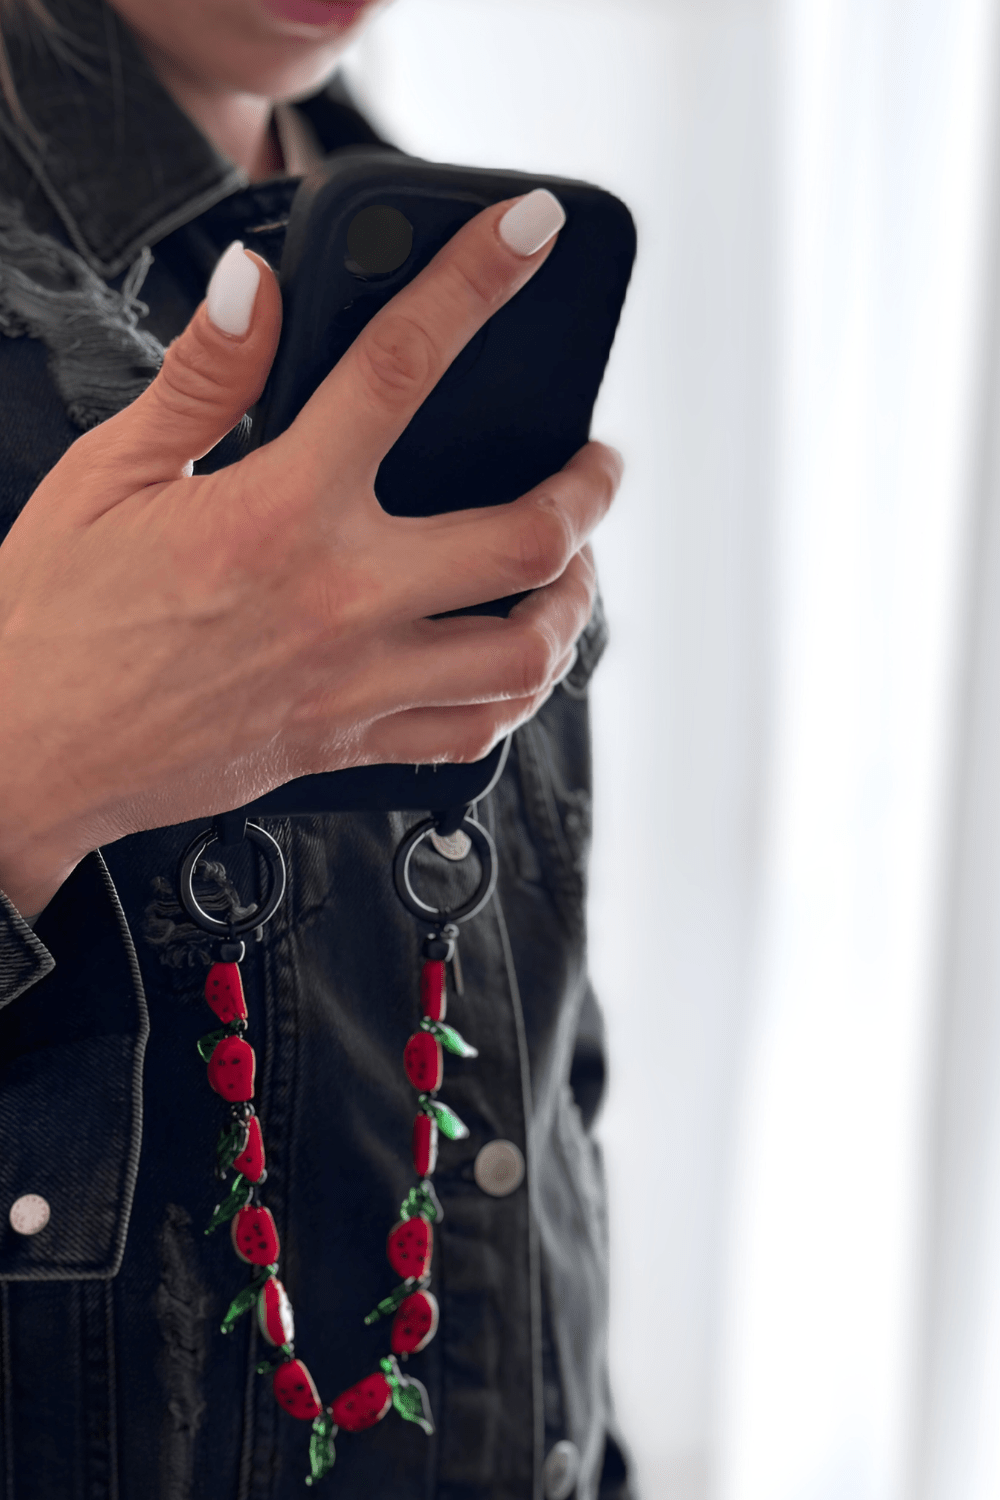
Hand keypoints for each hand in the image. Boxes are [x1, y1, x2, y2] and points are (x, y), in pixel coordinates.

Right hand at [0, 193, 621, 916]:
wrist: (26, 757)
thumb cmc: (52, 621)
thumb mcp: (107, 473)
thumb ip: (203, 376)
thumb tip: (259, 285)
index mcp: (279, 510)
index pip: (405, 365)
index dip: (477, 280)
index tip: (528, 233)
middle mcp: (340, 600)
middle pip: (525, 537)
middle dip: (586, 486)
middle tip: (594, 461)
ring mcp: (355, 683)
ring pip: (524, 654)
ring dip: (571, 601)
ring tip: (572, 567)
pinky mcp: (348, 745)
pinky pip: (472, 737)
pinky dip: (514, 696)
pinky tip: (511, 659)